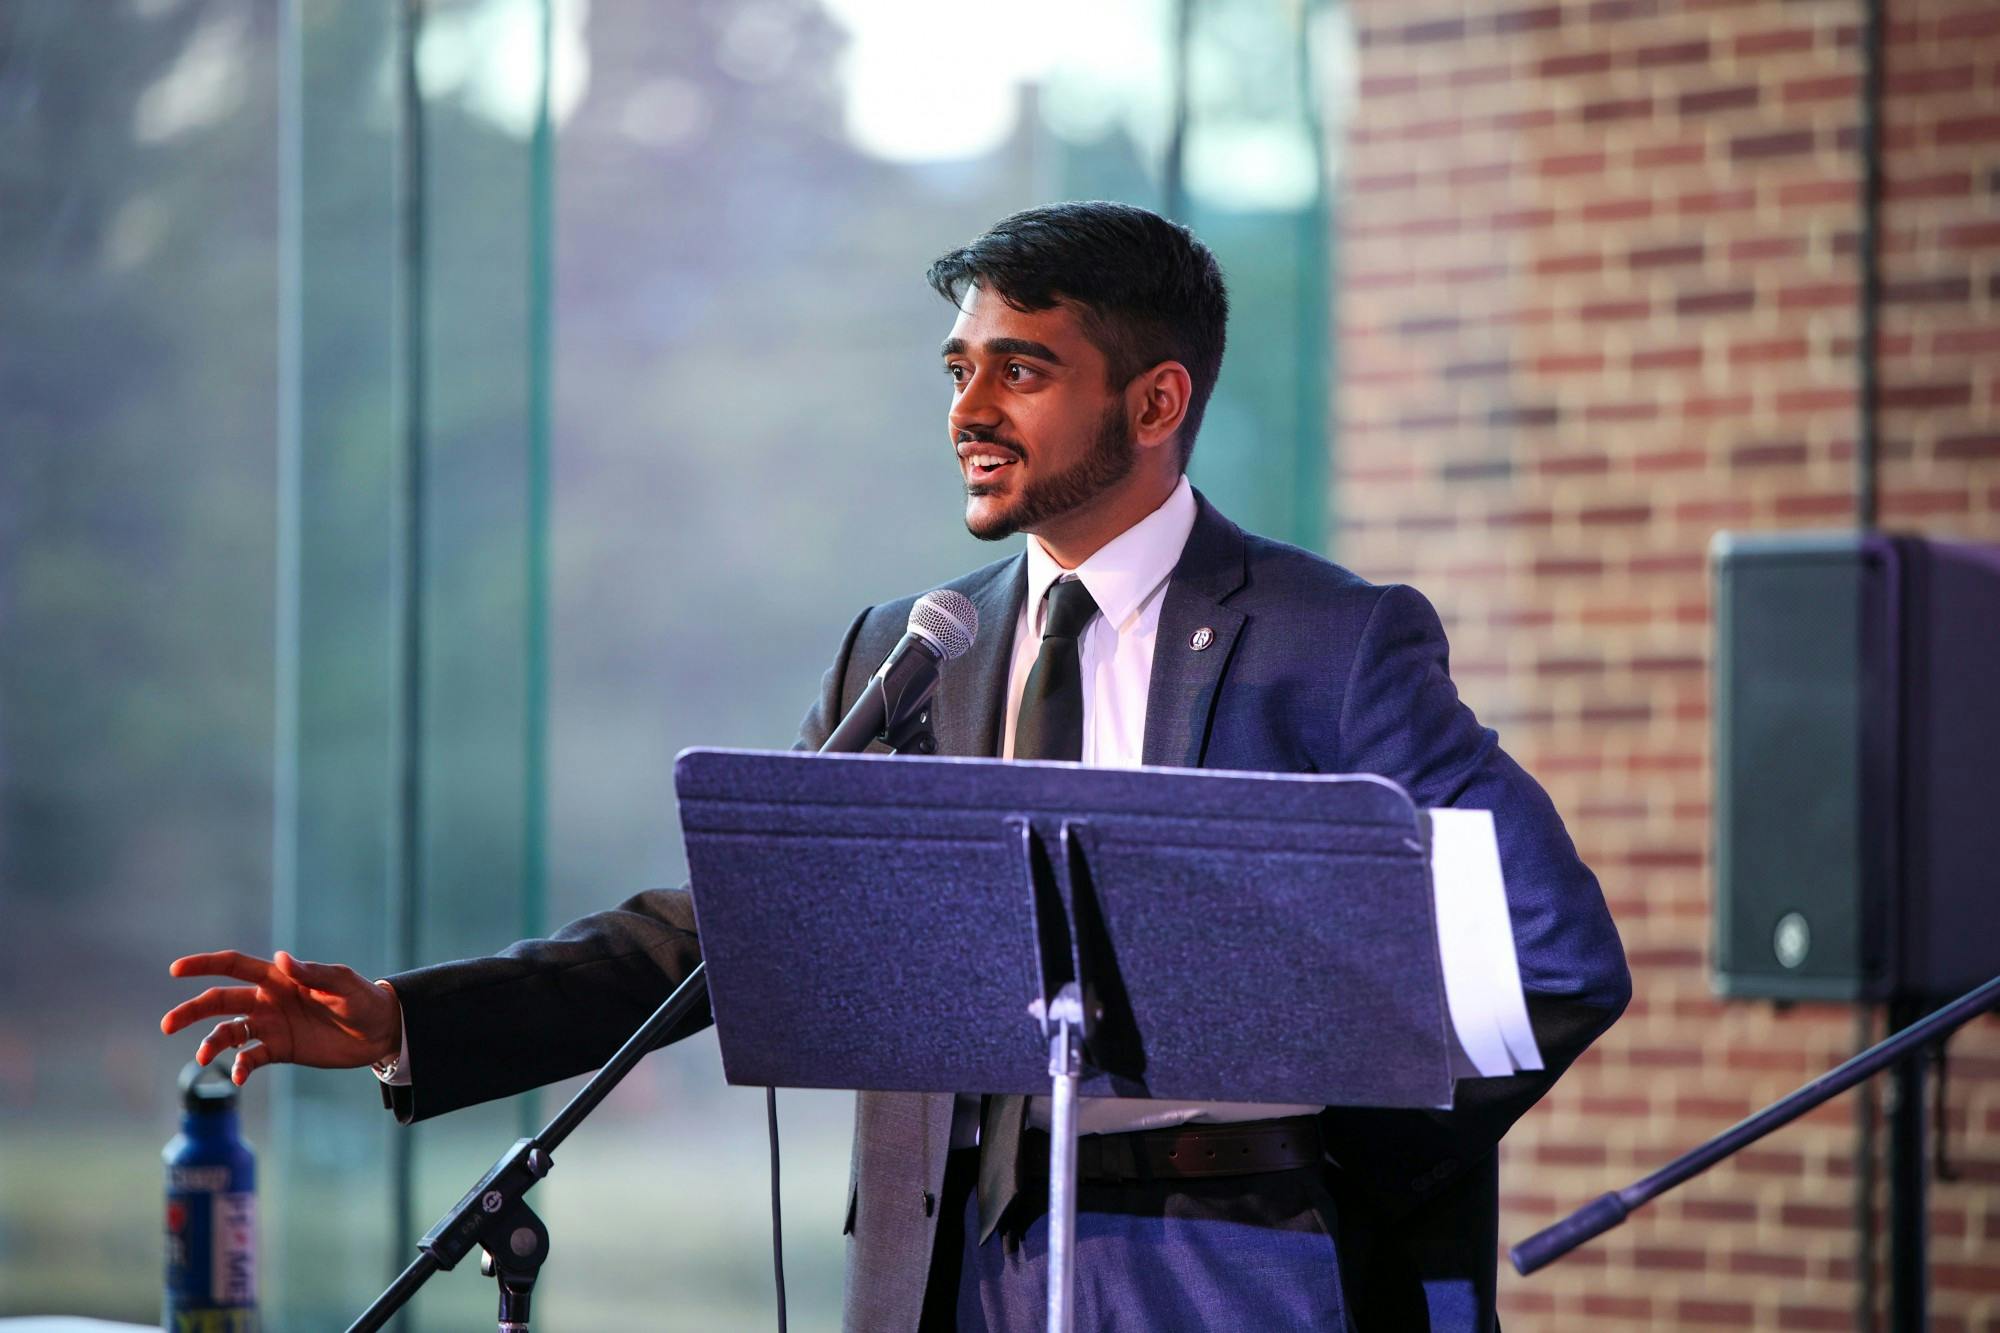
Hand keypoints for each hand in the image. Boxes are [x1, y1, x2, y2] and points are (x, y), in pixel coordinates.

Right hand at [160, 950, 402, 1085]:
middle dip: (192, 1011)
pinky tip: (239, 1077)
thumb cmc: (362, 999)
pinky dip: (240, 1067)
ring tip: (203, 1057)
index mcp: (279, 978)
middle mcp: (268, 1000)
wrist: (380, 1031)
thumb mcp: (342, 984)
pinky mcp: (280, 1050)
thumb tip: (281, 959)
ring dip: (211, 1043)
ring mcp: (271, 1026)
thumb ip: (313, 973)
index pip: (235, 966)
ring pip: (228, 1033)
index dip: (205, 964)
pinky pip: (250, 1058)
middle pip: (220, 1002)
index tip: (175, 969)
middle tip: (167, 1025)